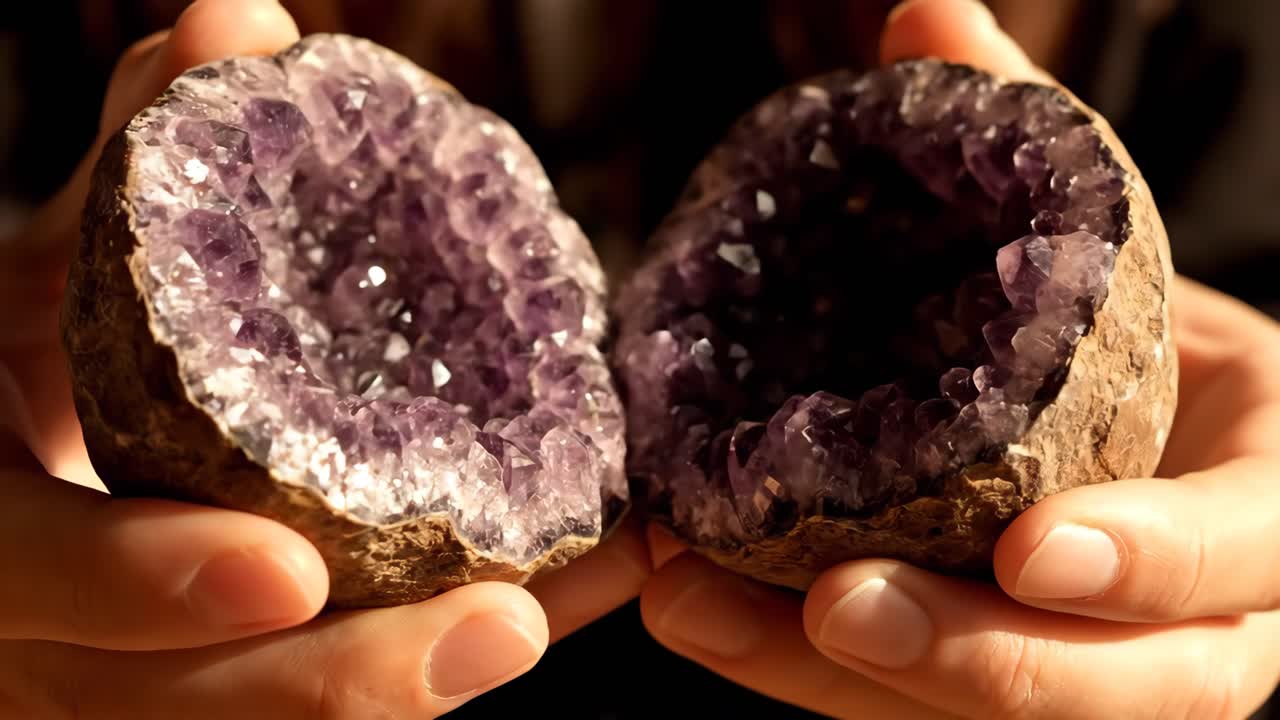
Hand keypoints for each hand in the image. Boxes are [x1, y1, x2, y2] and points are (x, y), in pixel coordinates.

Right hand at [0, 1, 646, 716]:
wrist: (12, 460)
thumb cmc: (38, 348)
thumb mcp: (62, 263)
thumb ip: (139, 159)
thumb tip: (236, 20)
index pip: (27, 576)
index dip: (138, 587)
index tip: (289, 569)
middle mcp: (45, 642)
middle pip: (179, 707)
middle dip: (340, 683)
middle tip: (504, 628)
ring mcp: (132, 681)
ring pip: (269, 718)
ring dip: (433, 674)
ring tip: (586, 600)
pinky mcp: (220, 682)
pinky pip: (334, 682)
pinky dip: (445, 638)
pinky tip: (570, 586)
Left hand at [639, 1, 1279, 717]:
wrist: (1143, 429)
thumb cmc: (1139, 333)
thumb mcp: (1117, 247)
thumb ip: (1034, 144)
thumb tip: (925, 19)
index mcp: (1263, 510)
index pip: (1242, 554)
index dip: (1153, 562)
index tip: (1032, 545)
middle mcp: (1186, 620)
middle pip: (1108, 687)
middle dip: (969, 657)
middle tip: (835, 607)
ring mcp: (1082, 660)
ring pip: (975, 711)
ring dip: (826, 678)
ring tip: (694, 605)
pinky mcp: (981, 671)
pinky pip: (894, 695)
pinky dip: (787, 659)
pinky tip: (692, 601)